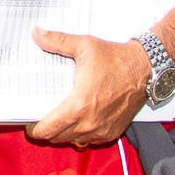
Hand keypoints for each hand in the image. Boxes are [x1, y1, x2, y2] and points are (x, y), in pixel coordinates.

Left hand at [27, 27, 151, 147]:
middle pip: (57, 138)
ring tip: (57, 120)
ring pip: (73, 141)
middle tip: (40, 120)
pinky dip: (81, 135)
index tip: (29, 124)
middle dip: (46, 131)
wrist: (145, 68)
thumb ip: (57, 41)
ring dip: (63, 134)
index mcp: (78, 105)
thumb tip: (36, 34)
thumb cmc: (116, 58)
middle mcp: (89, 122)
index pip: (49, 129)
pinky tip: (78, 122)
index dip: (35, 130)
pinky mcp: (112, 132)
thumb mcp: (84, 45)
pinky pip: (90, 141)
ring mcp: (102, 130)